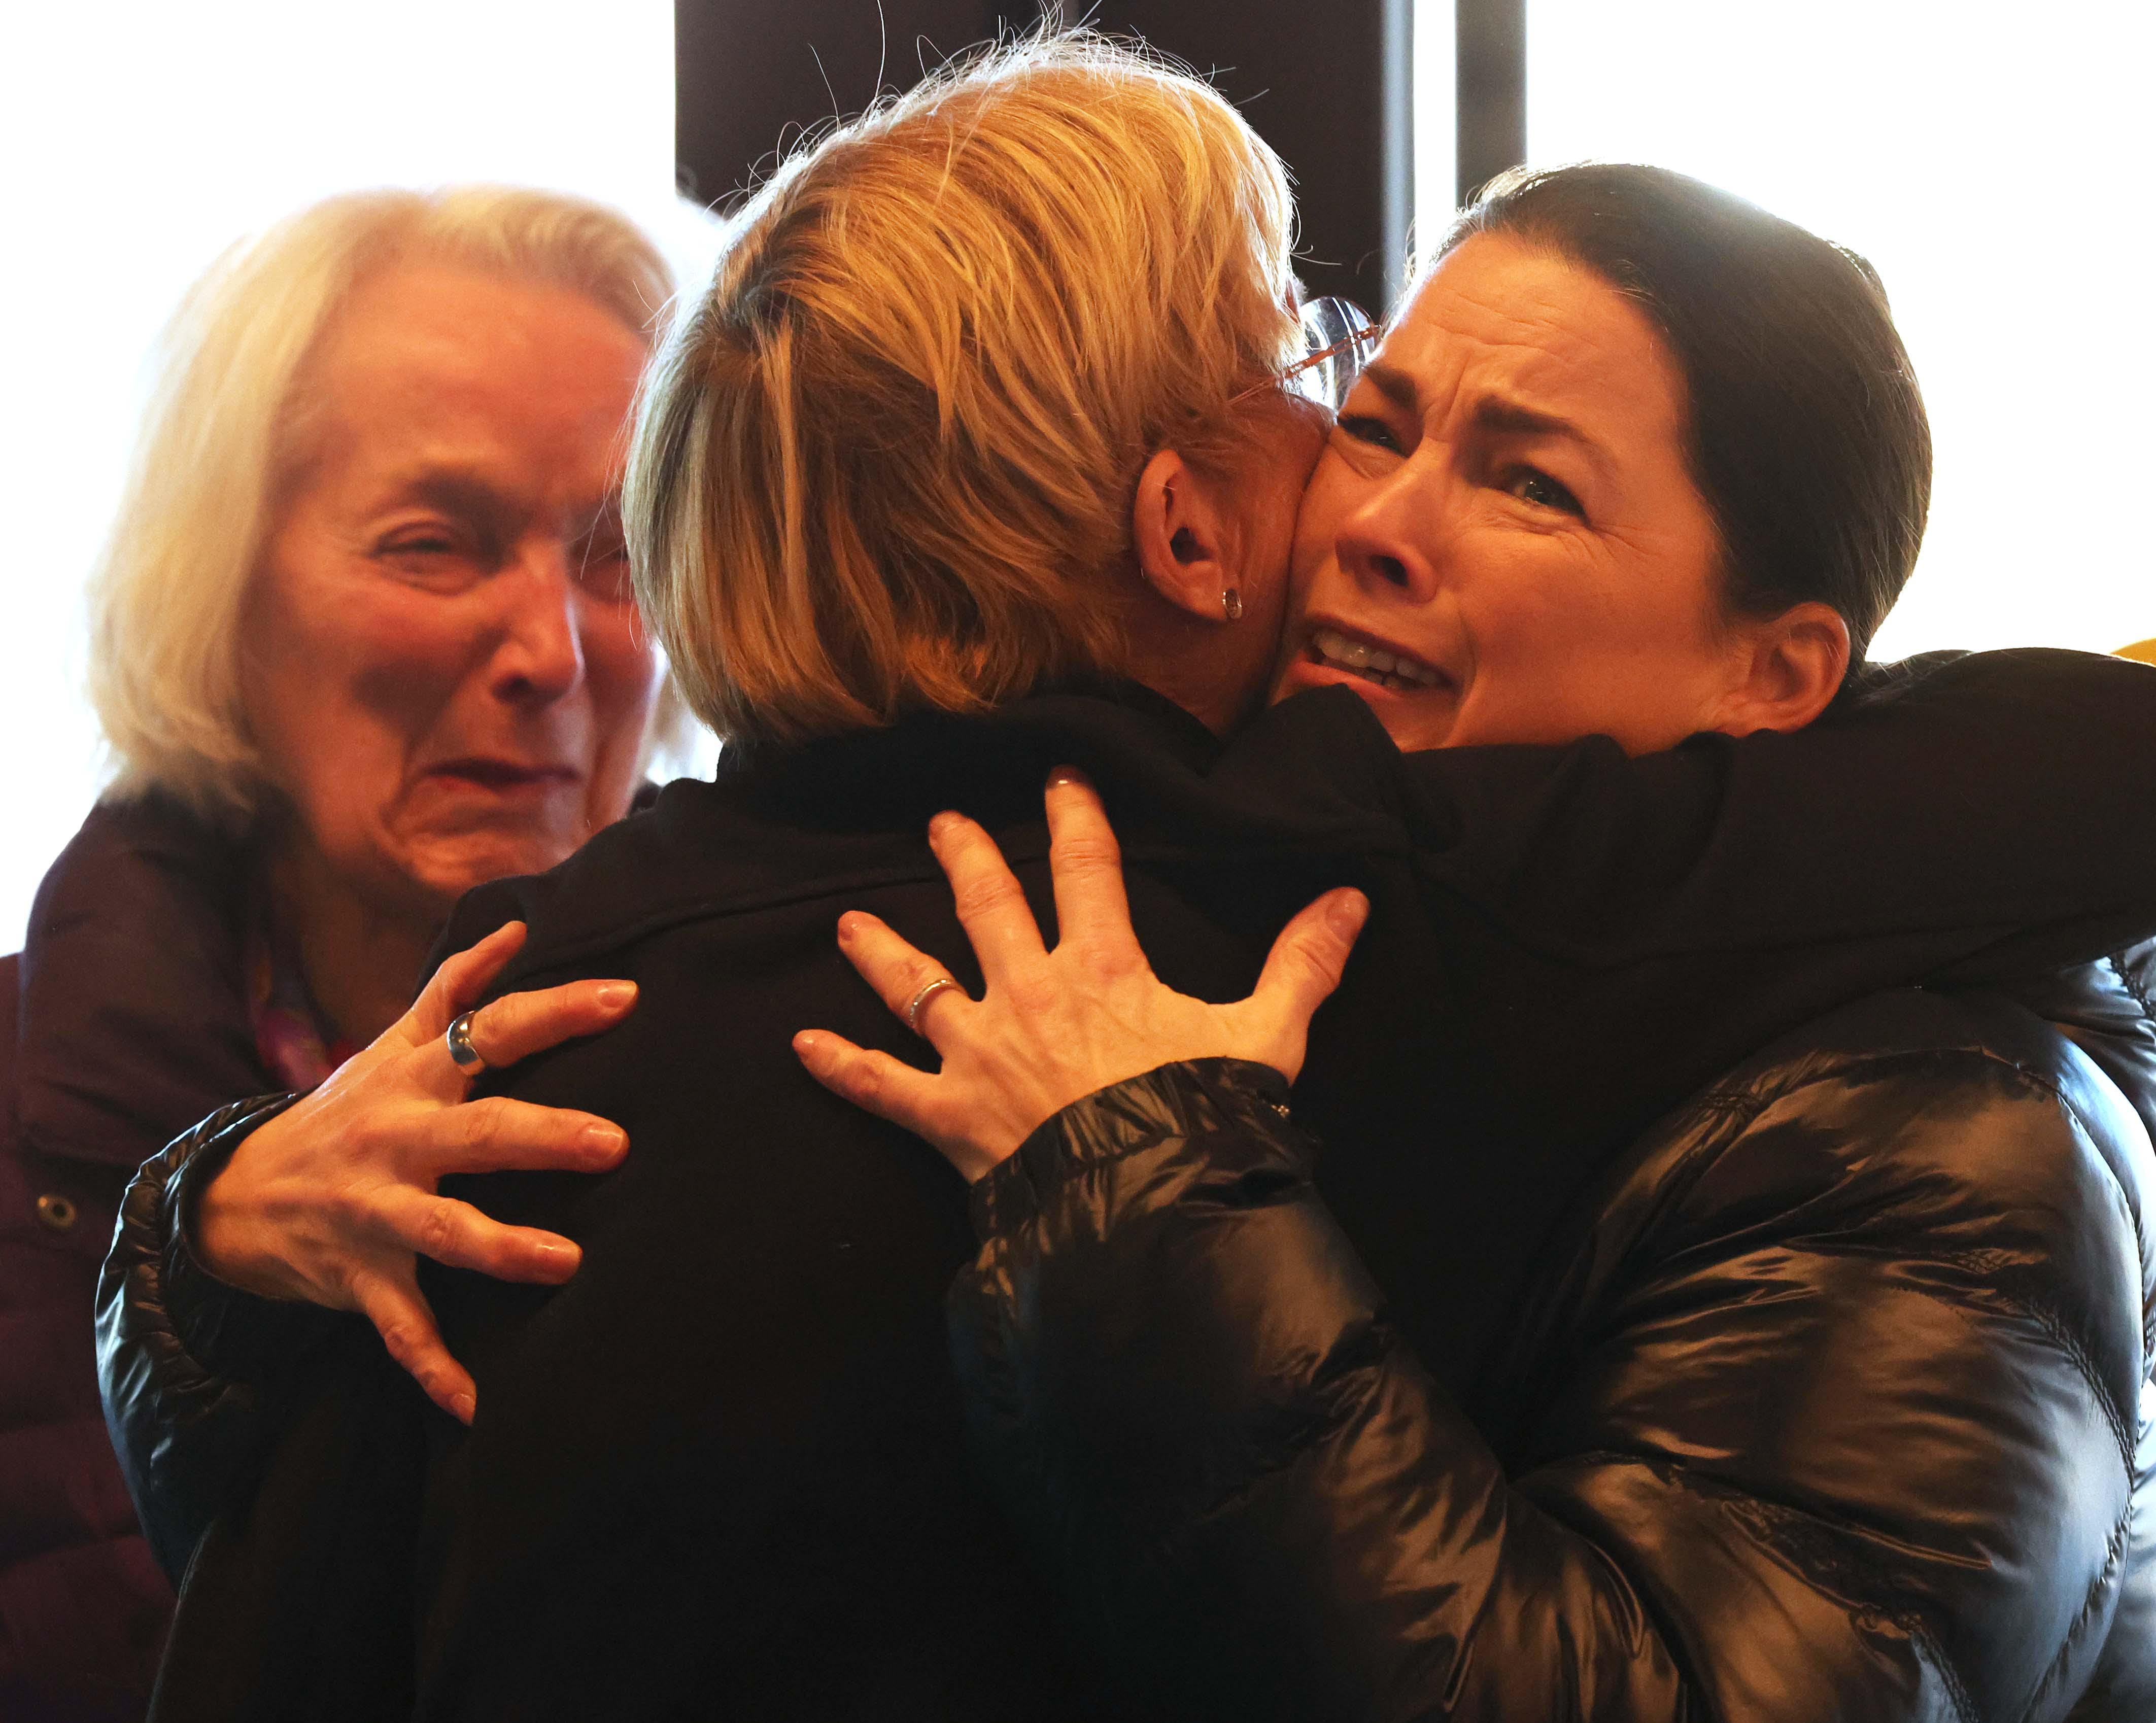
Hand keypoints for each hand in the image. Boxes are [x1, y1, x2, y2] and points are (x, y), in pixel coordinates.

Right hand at [194, 920, 635, 1422]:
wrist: (233, 1194)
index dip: (557, 1010)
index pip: (492, 1030)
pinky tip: (477, 1405)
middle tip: (615, 1143)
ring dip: (504, 1248)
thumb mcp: (388, 1043)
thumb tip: (517, 925)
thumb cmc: (340, 1111)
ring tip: (567, 1262)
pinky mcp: (359, 1277)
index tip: (626, 998)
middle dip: (543, 1135)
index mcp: (411, 1079)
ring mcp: (374, 1211)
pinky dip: (436, 1370)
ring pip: (442, 1231)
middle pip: (477, 1132)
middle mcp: (395, 1139)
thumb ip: (455, 988)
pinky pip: (401, 1329)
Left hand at [793, 768, 1366, 1182]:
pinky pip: (884, 1089)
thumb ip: (1301, 965)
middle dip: (964, 861)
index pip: (1086, 871)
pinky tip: (801, 1047)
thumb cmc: (1203, 1121)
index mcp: (1101, 969)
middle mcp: (1028, 996)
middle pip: (988, 909)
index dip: (1074, 819)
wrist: (1148, 1207)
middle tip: (941, 825)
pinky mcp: (950, 1116)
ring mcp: (981, 1054)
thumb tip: (1349, 899)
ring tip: (847, 925)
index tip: (1059, 779)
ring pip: (918, 988)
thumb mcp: (1265, 1038)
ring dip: (880, 954)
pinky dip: (842, 1070)